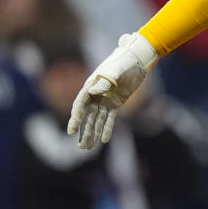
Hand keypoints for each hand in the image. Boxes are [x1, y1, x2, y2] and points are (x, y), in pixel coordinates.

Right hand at [67, 32, 157, 148]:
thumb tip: (92, 90)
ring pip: (96, 120)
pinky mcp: (115, 104)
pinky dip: (106, 129)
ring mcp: (105, 100)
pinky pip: (109, 119)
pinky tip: (104, 141)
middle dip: (83, 131)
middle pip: (87, 116)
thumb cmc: (124, 61)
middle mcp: (95, 95)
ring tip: (88, 148)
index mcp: (91, 85)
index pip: (80, 105)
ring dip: (93, 134)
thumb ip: (105, 81)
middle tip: (80, 147)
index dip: (75, 118)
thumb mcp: (115, 70)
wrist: (137, 60)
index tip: (71, 131)